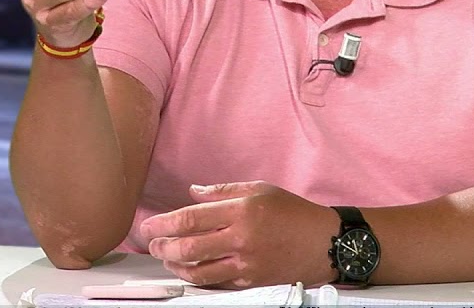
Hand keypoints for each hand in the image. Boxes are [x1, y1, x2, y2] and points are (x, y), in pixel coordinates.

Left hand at [140, 181, 339, 288]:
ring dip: (176, 266)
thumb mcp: (260, 189)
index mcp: (242, 211)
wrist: (325, 243)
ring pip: (198, 272)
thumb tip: (193, 192)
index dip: (163, 224)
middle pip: (188, 248)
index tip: (149, 226)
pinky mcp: (252, 282)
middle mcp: (242, 239)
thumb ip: (223, 191)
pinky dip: (198, 277)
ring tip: (168, 257)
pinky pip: (217, 283)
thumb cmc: (293, 212)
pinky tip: (191, 269)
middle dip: (162, 247)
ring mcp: (247, 264)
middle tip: (152, 243)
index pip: (190, 219)